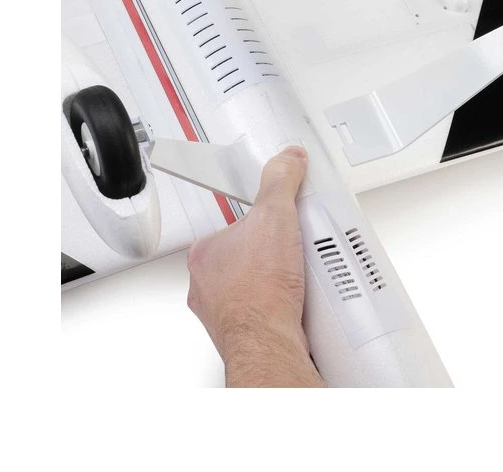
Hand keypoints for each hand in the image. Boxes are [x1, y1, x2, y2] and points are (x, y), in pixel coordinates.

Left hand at [185, 146, 324, 386]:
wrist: (268, 343)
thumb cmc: (259, 291)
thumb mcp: (274, 215)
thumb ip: (279, 182)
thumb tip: (287, 160)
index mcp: (204, 253)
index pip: (230, 225)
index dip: (256, 221)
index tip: (274, 223)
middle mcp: (208, 284)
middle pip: (243, 256)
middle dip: (268, 253)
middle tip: (291, 250)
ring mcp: (224, 311)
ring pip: (252, 286)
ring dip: (274, 282)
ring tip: (298, 275)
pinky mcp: (244, 331)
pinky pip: (264, 311)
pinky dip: (281, 306)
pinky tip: (298, 301)